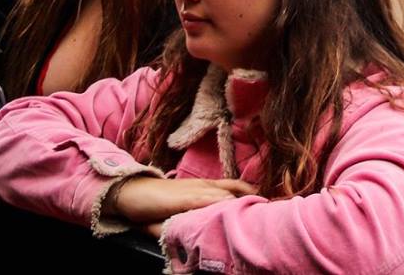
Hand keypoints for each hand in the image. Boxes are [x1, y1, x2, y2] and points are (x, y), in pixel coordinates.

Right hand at [109, 176, 257, 227]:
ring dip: (242, 201)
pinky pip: (206, 199)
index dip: (252, 191)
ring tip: (260, 210)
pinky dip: (220, 203)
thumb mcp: (181, 203)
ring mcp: (194, 190)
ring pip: (224, 194)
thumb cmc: (155, 200)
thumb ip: (197, 209)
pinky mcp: (184, 198)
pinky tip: (232, 209)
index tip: (270, 200)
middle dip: (253, 197)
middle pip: (235, 189)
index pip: (234, 185)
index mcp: (204, 186)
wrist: (131, 192)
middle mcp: (203, 186)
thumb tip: (214, 218)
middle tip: (271, 206)